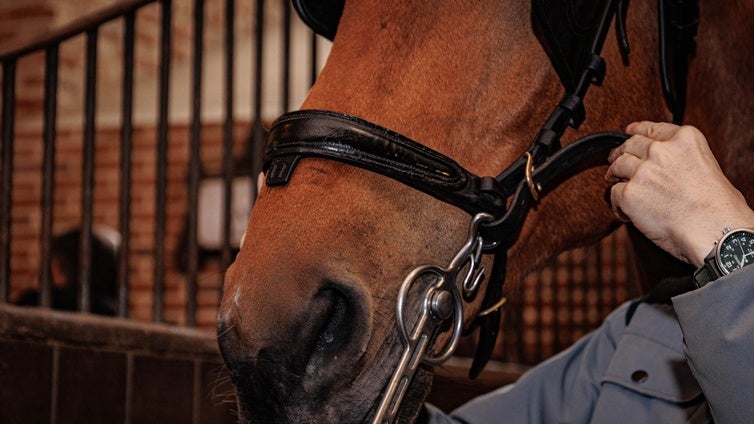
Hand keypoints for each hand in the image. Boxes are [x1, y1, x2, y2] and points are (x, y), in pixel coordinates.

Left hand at [605, 121, 753, 266]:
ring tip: (615, 183)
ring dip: (614, 174)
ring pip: (617, 166)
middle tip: (615, 160)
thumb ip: (684, 160)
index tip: (629, 131)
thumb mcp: (708, 167)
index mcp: (685, 140)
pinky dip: (616, 204)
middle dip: (620, 152)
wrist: (713, 229)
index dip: (638, 130)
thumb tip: (671, 169)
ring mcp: (643, 171)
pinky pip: (613, 194)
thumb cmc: (719, 208)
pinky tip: (625, 213)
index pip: (653, 129)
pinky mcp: (630, 193)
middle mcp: (661, 151)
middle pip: (631, 145)